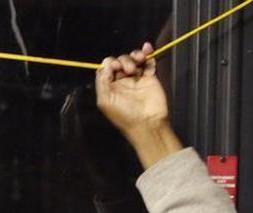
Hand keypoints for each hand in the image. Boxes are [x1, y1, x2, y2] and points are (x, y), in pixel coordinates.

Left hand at [96, 43, 181, 168]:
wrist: (147, 123)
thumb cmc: (124, 115)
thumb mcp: (105, 100)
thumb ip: (102, 81)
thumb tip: (106, 64)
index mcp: (110, 87)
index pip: (107, 67)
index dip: (111, 62)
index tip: (116, 66)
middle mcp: (122, 82)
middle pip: (120, 61)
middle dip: (124, 60)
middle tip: (129, 70)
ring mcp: (136, 79)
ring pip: (134, 59)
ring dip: (135, 55)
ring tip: (139, 60)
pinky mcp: (150, 78)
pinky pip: (148, 62)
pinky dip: (147, 53)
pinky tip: (147, 49)